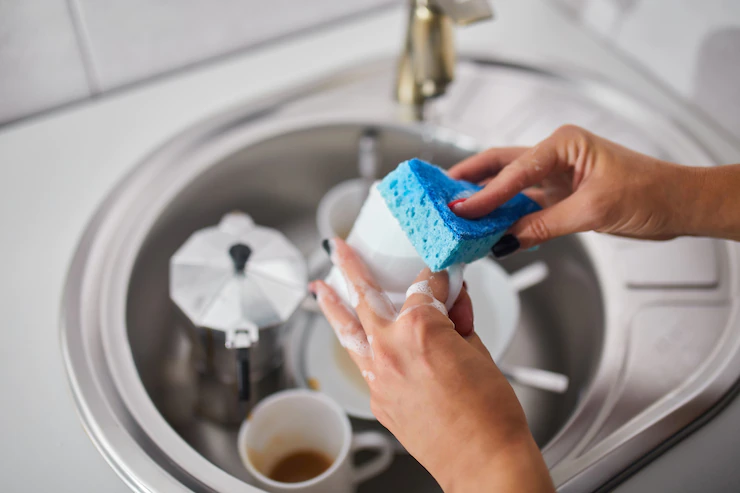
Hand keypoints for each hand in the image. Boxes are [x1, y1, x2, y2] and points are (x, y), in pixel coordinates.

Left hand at [310, 238, 553, 492]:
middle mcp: (391, 348)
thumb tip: (450, 303)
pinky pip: (364, 364)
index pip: (424, 288)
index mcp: (419, 329)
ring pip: (348, 332)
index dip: (437, 279)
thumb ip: (457, 321)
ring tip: (319, 288)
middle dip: (350, 268)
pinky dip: (362, 347)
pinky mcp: (378, 399)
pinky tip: (358, 339)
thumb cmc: (489, 414)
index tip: (444, 277)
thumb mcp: (480, 351)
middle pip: (365, 296)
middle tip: (339, 249)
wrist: (483, 462)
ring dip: (333, 307)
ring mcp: (379, 376)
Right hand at [448, 125, 708, 254]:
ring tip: (457, 211)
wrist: (678, 203)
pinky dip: (506, 215)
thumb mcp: (593, 210)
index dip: (484, 193)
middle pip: (501, 165)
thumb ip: (544, 224)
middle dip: (469, 178)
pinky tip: (489, 226)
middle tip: (439, 192)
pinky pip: (525, 205)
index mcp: (564, 144)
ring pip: (510, 186)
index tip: (460, 207)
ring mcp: (557, 175)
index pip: (513, 170)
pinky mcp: (561, 195)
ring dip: (485, 199)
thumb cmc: (650, 191)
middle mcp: (556, 155)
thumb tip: (505, 239)